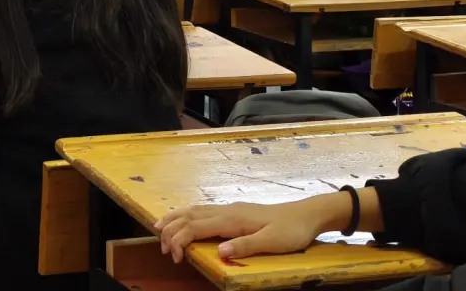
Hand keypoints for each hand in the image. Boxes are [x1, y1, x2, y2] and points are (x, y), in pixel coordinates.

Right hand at [157, 196, 338, 263]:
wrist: (306, 215)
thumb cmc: (291, 231)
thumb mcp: (272, 242)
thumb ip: (245, 246)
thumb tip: (220, 251)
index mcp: (233, 219)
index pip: (196, 226)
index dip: (180, 239)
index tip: (176, 257)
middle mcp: (227, 210)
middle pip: (190, 215)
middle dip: (171, 230)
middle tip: (162, 248)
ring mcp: (230, 209)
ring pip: (194, 210)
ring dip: (175, 219)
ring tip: (159, 227)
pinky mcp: (234, 211)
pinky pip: (202, 210)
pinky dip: (186, 215)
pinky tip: (185, 220)